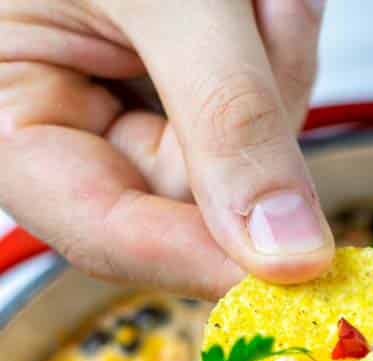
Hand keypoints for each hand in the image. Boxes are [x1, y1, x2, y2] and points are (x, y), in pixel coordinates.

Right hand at [0, 0, 333, 296]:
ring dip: (271, 56)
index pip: (107, 232)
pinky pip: (261, 87)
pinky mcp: (187, 68)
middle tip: (264, 16)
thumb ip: (223, 118)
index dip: (201, 259)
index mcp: (15, 120)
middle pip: (194, 194)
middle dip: (252, 113)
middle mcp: (73, 121)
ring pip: (244, 142)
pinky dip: (278, 31)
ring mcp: (133, 95)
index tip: (295, 272)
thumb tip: (286, 251)